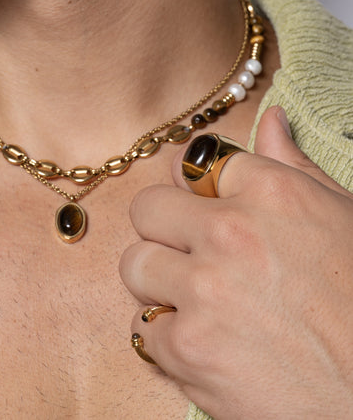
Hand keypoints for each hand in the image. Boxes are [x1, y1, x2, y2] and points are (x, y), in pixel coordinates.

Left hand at [119, 106, 352, 418]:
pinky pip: (142, 327)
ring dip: (159, 283)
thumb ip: (294, 166)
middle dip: (164, 230)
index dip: (195, 190)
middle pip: (147, 208)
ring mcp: (203, 291)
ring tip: (198, 302)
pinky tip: (205, 344)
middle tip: (192, 255)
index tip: (202, 207)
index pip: (193, 163)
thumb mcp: (343, 219)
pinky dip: (167, 338)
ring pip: (135, 264)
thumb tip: (270, 119)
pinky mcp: (186, 348)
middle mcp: (231, 233)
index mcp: (272, 192)